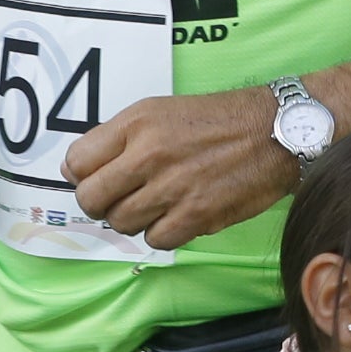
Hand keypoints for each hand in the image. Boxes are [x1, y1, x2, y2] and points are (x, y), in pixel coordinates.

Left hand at [59, 88, 298, 249]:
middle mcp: (149, 154)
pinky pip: (156, 240)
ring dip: (133, 219)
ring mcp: (172, 187)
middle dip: (101, 204)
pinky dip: (162, 233)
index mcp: (136, 124)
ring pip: (121, 223)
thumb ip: (119, 138)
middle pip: (92, 199)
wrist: (274, 132)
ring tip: (155, 205)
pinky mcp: (197, 215)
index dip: (82, 176)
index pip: (77, 162)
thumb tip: (79, 172)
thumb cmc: (216, 122)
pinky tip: (176, 216)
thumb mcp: (160, 111)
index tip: (98, 178)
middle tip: (119, 199)